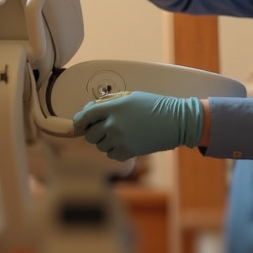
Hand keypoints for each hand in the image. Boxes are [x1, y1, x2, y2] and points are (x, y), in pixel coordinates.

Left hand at [73, 91, 202, 161]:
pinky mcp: (127, 152)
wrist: (175, 121)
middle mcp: (114, 124)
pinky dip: (115, 151)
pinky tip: (126, 142)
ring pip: (100, 145)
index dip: (79, 121)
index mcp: (115, 107)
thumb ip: (110, 104)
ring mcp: (120, 139)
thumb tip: (91, 111)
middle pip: (90, 134)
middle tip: (104, 129)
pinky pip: (111, 154)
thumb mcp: (131, 98)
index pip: (87, 115)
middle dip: (94, 132)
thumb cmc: (155, 106)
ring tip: (120, 135)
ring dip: (106, 142)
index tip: (77, 125)